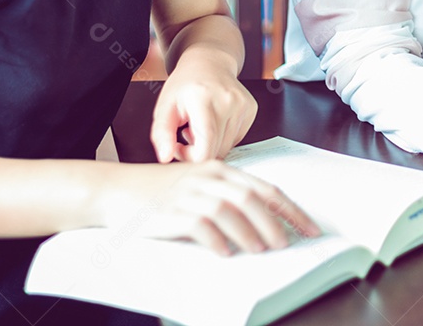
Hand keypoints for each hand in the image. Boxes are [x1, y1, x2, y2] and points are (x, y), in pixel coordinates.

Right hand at [102, 160, 319, 255]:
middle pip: (251, 198)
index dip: (290, 208)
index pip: (264, 187)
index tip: (308, 227)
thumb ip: (228, 195)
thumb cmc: (159, 192)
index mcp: (219, 169)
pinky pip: (200, 225)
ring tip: (261, 250)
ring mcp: (188, 193)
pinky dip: (217, 240)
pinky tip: (226, 253)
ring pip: (229, 210)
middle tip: (287, 244)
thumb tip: (265, 222)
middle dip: (275, 223)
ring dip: (249, 232)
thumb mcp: (198, 184)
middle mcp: (206, 177)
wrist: (114, 191)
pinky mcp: (170, 212)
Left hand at [150, 65, 256, 162]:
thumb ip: (162, 134)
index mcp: (204, 100)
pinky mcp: (251, 110)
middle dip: (198, 151)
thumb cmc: (186, 83)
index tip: (179, 147)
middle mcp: (228, 102)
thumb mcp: (164, 106)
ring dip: (211, 144)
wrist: (209, 62)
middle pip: (217, 151)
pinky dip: (223, 137)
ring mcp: (243, 106)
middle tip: (186, 134)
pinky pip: (237, 139)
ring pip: (227, 147)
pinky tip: (213, 123)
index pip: (206, 147)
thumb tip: (166, 157)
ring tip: (199, 127)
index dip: (190, 157)